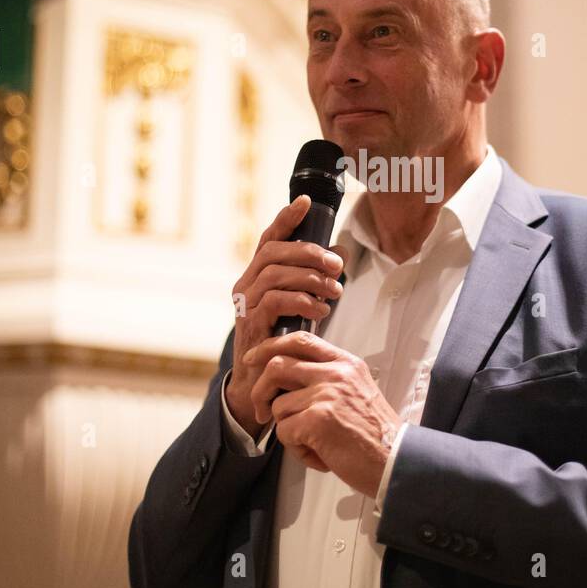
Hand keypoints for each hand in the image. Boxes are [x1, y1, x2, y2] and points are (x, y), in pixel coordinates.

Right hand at [225, 196, 345, 440]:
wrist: (261, 385)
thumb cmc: (284, 342)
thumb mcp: (303, 306)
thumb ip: (317, 280)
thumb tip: (342, 253)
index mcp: (257, 275)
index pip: (269, 239)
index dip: (285, 219)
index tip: (304, 202)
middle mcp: (245, 284)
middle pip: (273, 251)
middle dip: (309, 252)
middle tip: (337, 266)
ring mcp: (244, 304)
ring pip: (275, 273)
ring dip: (310, 277)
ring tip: (334, 290)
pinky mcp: (249, 323)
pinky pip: (275, 300)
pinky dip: (302, 299)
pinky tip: (321, 308)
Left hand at [243, 331, 400, 498]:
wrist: (395, 460)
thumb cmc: (374, 434)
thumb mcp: (356, 391)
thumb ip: (327, 379)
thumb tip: (287, 381)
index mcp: (345, 363)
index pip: (301, 340)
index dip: (270, 346)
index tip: (254, 358)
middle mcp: (336, 373)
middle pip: (277, 365)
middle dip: (260, 390)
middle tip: (262, 410)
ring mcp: (327, 394)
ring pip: (279, 406)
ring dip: (288, 430)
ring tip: (313, 443)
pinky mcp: (318, 419)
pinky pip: (285, 431)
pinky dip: (296, 449)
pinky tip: (319, 454)